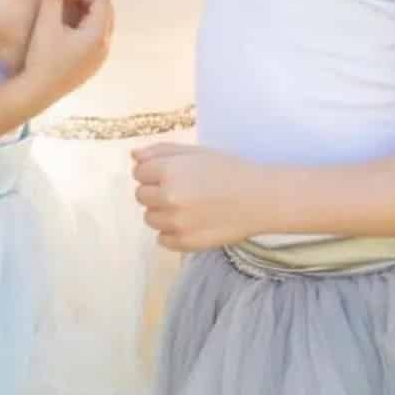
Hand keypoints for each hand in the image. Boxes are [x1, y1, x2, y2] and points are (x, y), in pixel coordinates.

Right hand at [20, 0, 112, 107]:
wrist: (37, 92)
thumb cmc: (42, 57)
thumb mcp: (46, 23)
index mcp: (99, 34)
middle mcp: (105, 46)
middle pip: (105, 11)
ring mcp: (100, 58)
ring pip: (101, 25)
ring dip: (85, 13)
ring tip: (63, 10)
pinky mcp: (92, 66)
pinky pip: (96, 38)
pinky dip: (85, 27)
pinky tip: (64, 28)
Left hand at [132, 143, 262, 251]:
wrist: (260, 199)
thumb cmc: (229, 170)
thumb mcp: (196, 152)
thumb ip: (161, 152)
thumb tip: (133, 156)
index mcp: (169, 171)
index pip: (139, 172)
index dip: (153, 171)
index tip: (171, 173)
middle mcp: (168, 197)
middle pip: (141, 196)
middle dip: (155, 191)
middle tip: (182, 189)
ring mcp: (176, 223)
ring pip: (149, 218)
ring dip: (162, 212)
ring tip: (188, 207)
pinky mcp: (185, 243)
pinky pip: (162, 239)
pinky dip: (172, 232)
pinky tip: (191, 222)